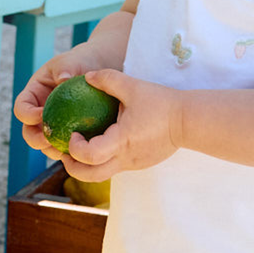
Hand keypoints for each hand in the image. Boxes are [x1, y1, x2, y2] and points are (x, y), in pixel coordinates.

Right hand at [13, 45, 109, 158]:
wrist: (99, 71)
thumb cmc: (82, 62)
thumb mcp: (73, 60)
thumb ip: (66, 68)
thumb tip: (63, 80)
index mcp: (33, 96)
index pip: (21, 108)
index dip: (27, 114)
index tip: (42, 114)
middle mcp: (40, 113)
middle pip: (29, 132)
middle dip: (36, 140)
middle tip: (50, 141)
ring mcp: (55, 126)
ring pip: (47, 145)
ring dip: (53, 151)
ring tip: (67, 150)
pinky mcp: (70, 135)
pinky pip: (68, 148)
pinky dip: (73, 152)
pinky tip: (84, 153)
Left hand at [59, 68, 181, 178]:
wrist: (189, 121)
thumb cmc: (162, 103)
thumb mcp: (134, 86)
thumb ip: (108, 79)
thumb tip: (86, 76)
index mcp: (121, 141)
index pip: (89, 156)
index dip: (74, 148)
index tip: (72, 133)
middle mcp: (125, 158)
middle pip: (90, 176)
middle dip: (71, 166)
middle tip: (64, 150)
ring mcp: (132, 164)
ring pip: (101, 175)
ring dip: (84, 165)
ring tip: (77, 148)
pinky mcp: (138, 163)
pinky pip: (113, 167)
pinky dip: (100, 160)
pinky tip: (98, 142)